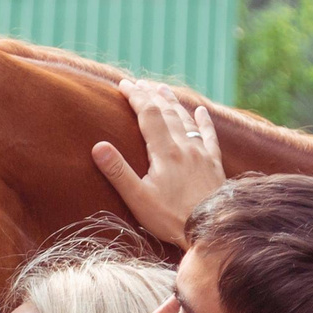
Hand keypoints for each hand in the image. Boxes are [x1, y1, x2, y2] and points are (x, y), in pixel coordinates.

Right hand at [91, 77, 225, 247]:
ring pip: (186, 119)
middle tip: (138, 83)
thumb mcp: (138, 199)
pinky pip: (209, 135)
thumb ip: (118, 172)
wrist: (211, 229)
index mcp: (165, 152)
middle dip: (150, 95)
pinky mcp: (214, 164)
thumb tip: (98, 147)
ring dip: (172, 102)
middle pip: (166, 111)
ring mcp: (201, 154)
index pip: (147, 114)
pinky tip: (201, 111)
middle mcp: (185, 146)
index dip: (135, 96)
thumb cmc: (171, 218)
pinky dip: (203, 121)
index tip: (122, 84)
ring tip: (162, 90)